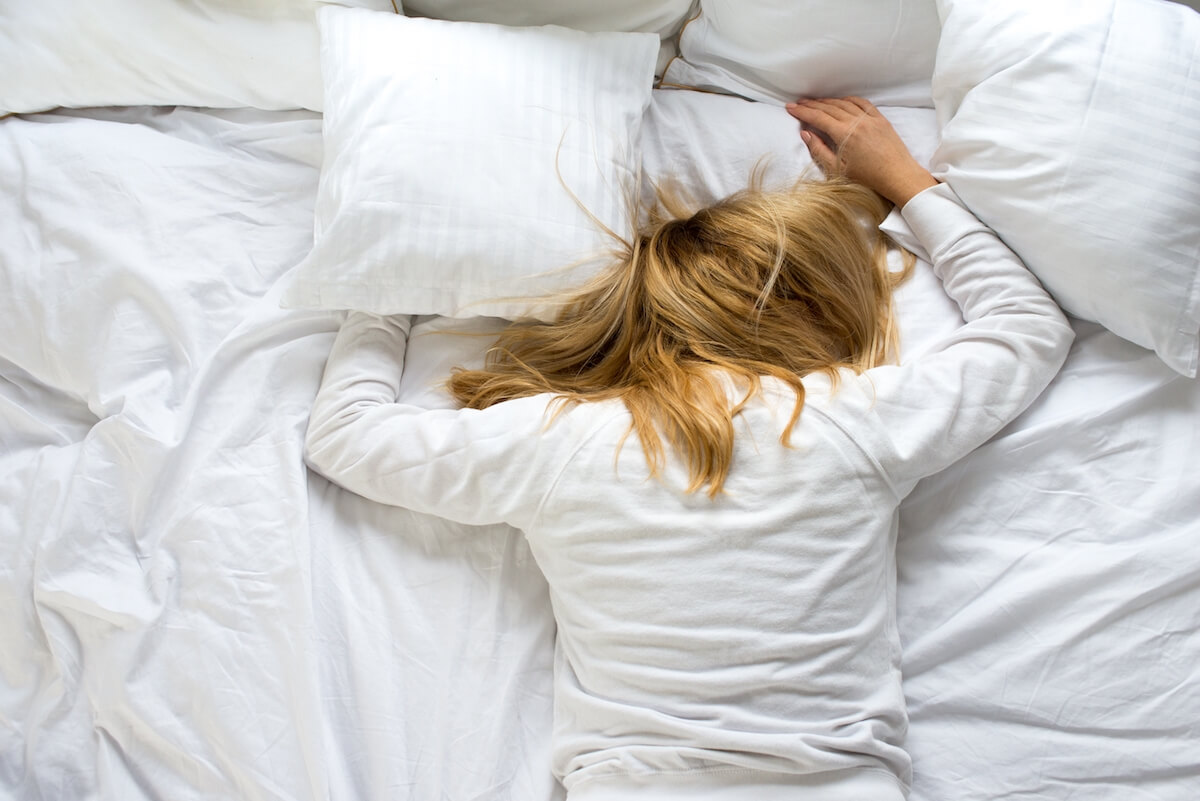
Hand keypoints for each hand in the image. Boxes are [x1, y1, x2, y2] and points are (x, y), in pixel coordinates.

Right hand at [785, 96, 937, 206]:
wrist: (898, 176)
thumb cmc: (867, 178)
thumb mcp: (837, 170)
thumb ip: (819, 150)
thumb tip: (805, 134)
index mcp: (845, 134)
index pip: (818, 117)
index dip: (802, 111)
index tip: (790, 108)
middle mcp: (857, 121)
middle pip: (829, 108)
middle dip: (811, 104)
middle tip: (798, 103)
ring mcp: (870, 118)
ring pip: (844, 103)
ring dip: (828, 101)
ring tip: (815, 102)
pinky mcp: (880, 119)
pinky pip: (862, 103)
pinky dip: (848, 99)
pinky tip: (841, 100)